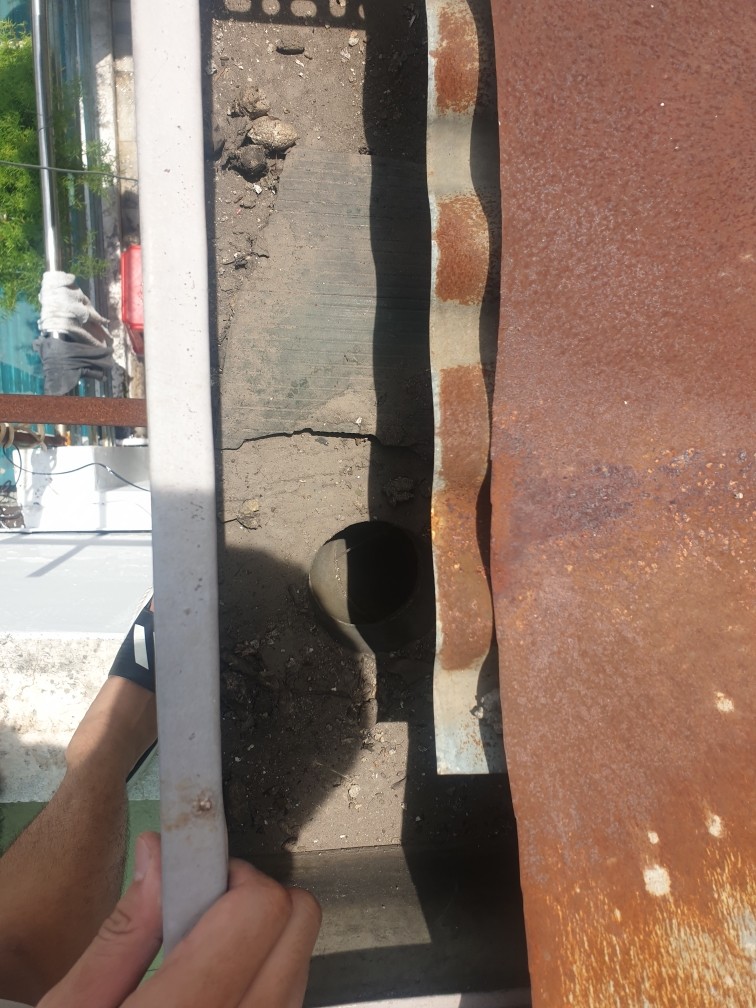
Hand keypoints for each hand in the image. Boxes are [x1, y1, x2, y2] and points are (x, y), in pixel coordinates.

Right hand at [39, 832, 320, 1006]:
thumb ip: (125, 931)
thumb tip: (162, 855)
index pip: (261, 909)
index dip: (230, 876)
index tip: (198, 876)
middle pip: (298, 924)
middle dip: (252, 902)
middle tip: (197, 916)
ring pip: (303, 963)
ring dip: (263, 943)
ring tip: (201, 963)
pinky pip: (292, 1002)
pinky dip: (265, 982)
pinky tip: (218, 994)